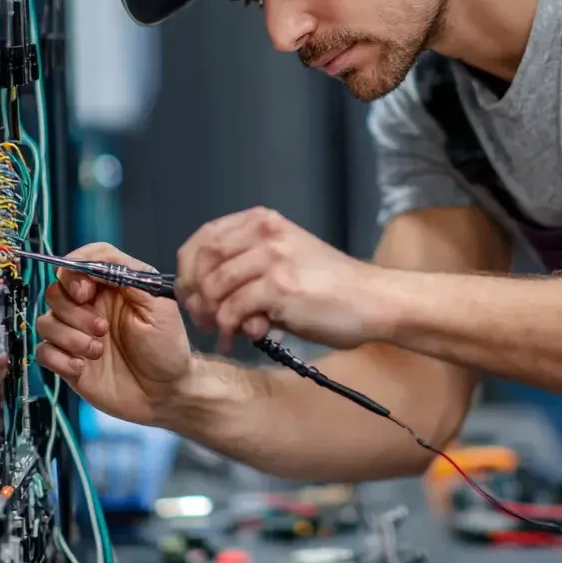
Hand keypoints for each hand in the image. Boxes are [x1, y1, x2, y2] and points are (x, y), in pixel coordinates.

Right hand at [35, 242, 192, 425]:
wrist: (165, 393)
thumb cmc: (167, 348)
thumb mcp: (159, 306)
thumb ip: (130, 278)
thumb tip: (98, 263)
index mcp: (113, 288)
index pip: (81, 263)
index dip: (74, 271)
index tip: (84, 292)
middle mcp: (91, 307)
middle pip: (56, 290)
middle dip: (74, 310)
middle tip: (102, 329)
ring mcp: (77, 334)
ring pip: (46, 321)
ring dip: (70, 337)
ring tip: (98, 351)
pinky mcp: (67, 360)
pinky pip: (43, 351)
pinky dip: (60, 358)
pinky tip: (83, 367)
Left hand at [176, 207, 386, 350]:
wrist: (373, 300)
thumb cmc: (331, 286)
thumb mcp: (287, 258)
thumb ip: (249, 266)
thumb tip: (206, 295)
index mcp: (264, 221)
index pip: (205, 237)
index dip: (188, 269)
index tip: (191, 294)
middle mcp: (266, 233)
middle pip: (203, 259)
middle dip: (194, 294)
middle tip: (203, 319)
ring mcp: (273, 258)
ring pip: (215, 287)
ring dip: (212, 317)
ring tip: (225, 333)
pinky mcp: (280, 288)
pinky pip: (234, 310)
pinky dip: (230, 330)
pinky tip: (241, 340)